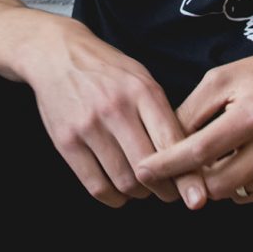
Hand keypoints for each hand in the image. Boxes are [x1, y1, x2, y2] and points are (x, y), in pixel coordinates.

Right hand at [22, 19, 206, 209]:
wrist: (56, 54)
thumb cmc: (106, 69)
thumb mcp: (140, 78)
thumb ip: (161, 114)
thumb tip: (185, 157)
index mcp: (142, 90)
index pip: (171, 142)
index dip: (187, 175)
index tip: (195, 194)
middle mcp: (116, 108)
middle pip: (149, 169)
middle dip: (165, 190)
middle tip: (169, 193)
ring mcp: (88, 126)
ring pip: (124, 182)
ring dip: (139, 194)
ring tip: (142, 188)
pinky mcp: (66, 141)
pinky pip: (96, 186)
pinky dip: (113, 197)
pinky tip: (117, 190)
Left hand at [135, 47, 252, 203]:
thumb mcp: (224, 77)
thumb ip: (192, 110)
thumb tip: (164, 142)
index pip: (199, 151)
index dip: (167, 163)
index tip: (143, 170)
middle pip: (214, 184)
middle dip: (190, 177)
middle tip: (179, 162)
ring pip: (231, 193)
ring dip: (213, 179)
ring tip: (215, 152)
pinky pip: (251, 196)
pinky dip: (237, 182)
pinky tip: (240, 157)